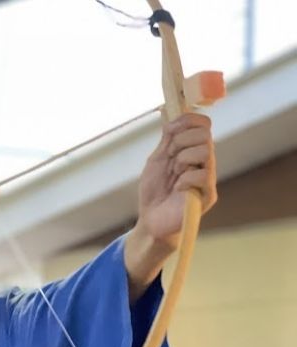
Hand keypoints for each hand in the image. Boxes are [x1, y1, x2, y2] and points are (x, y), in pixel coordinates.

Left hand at [137, 112, 217, 248]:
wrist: (151, 218)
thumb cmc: (154, 190)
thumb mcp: (157, 160)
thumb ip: (167, 139)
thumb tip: (172, 114)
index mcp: (193, 150)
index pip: (203, 124)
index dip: (187, 121)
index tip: (170, 130)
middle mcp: (204, 161)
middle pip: (205, 134)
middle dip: (180, 142)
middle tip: (170, 159)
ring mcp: (208, 178)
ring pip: (205, 151)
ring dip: (182, 160)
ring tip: (174, 175)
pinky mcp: (209, 195)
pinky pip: (203, 175)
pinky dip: (184, 179)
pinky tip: (178, 189)